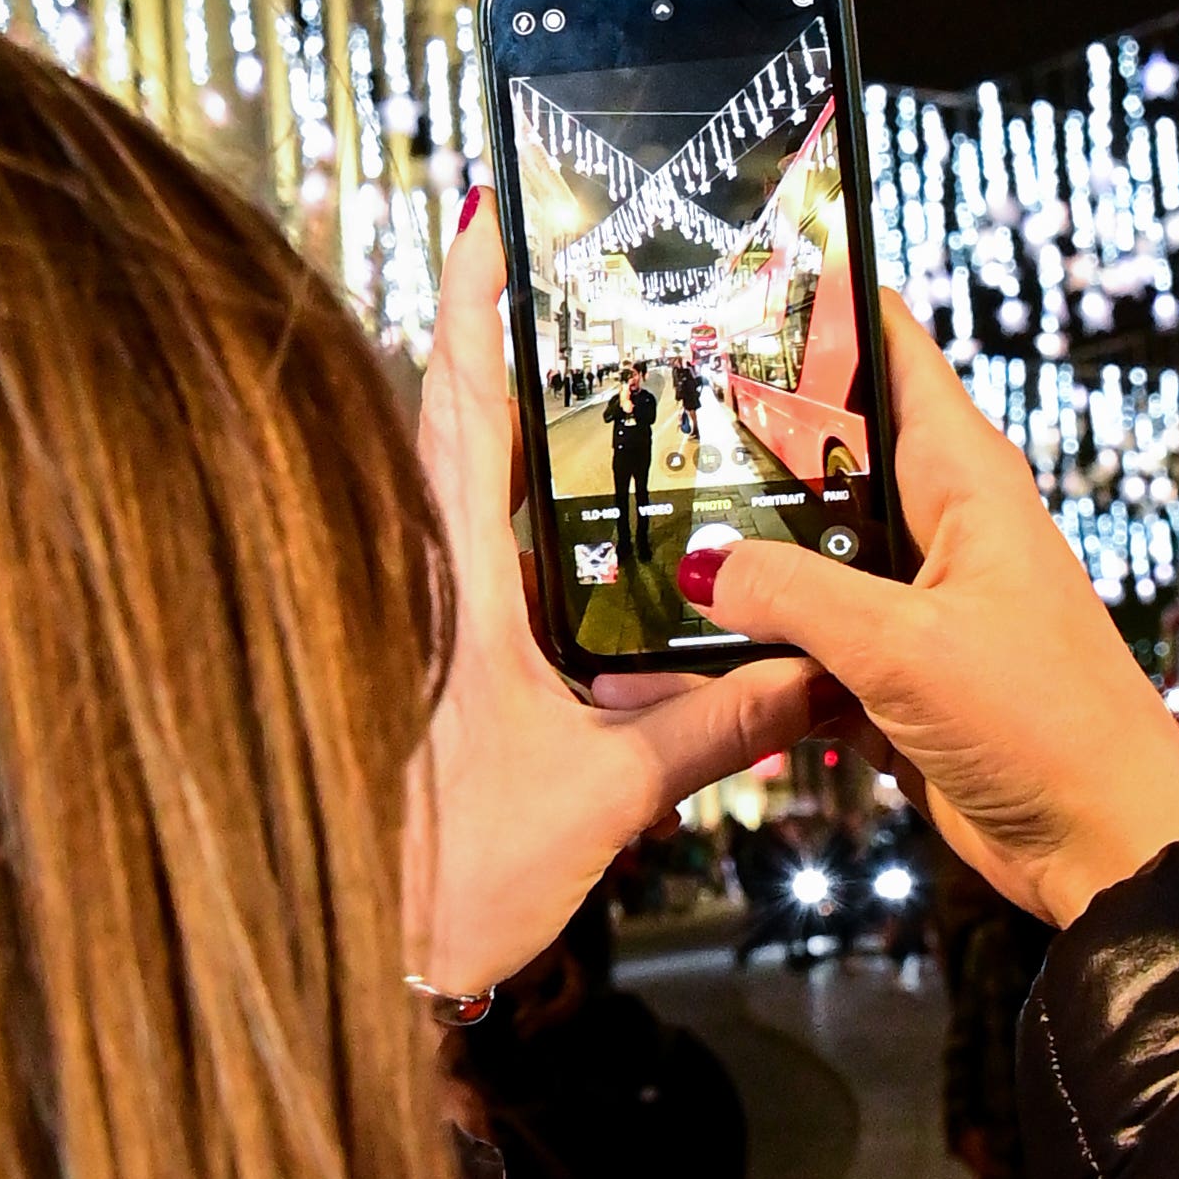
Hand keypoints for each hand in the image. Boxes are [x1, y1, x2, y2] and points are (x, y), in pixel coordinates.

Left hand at [404, 198, 829, 994]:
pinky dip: (508, 514)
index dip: (472, 300)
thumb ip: (712, 726)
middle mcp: (417, 581)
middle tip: (562, 259)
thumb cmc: (454, 879)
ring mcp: (409, 620)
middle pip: (450, 421)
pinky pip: (462, 559)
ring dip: (502, 420)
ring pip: (451, 488)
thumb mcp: (603, 796)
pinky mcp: (414, 666)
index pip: (457, 402)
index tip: (488, 210)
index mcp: (449, 583)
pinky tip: (565, 515)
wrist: (367, 967)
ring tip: (581, 363)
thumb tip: (811, 672)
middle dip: (497, 334)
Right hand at [678, 293, 1178, 927]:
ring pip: (805, 554)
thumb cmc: (1040, 720)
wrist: (1105, 846)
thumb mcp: (902, 646)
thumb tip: (703, 561)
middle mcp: (936, 524)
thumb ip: (795, 593)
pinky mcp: (892, 674)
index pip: (890, 350)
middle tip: (641, 406)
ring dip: (739, 555)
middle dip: (744, 436)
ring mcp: (912, 601)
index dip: (823, 304)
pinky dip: (755, 647)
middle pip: (825, 453)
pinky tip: (675, 641)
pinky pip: (806, 641)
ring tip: (632, 521)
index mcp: (961, 477)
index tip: (737, 271)